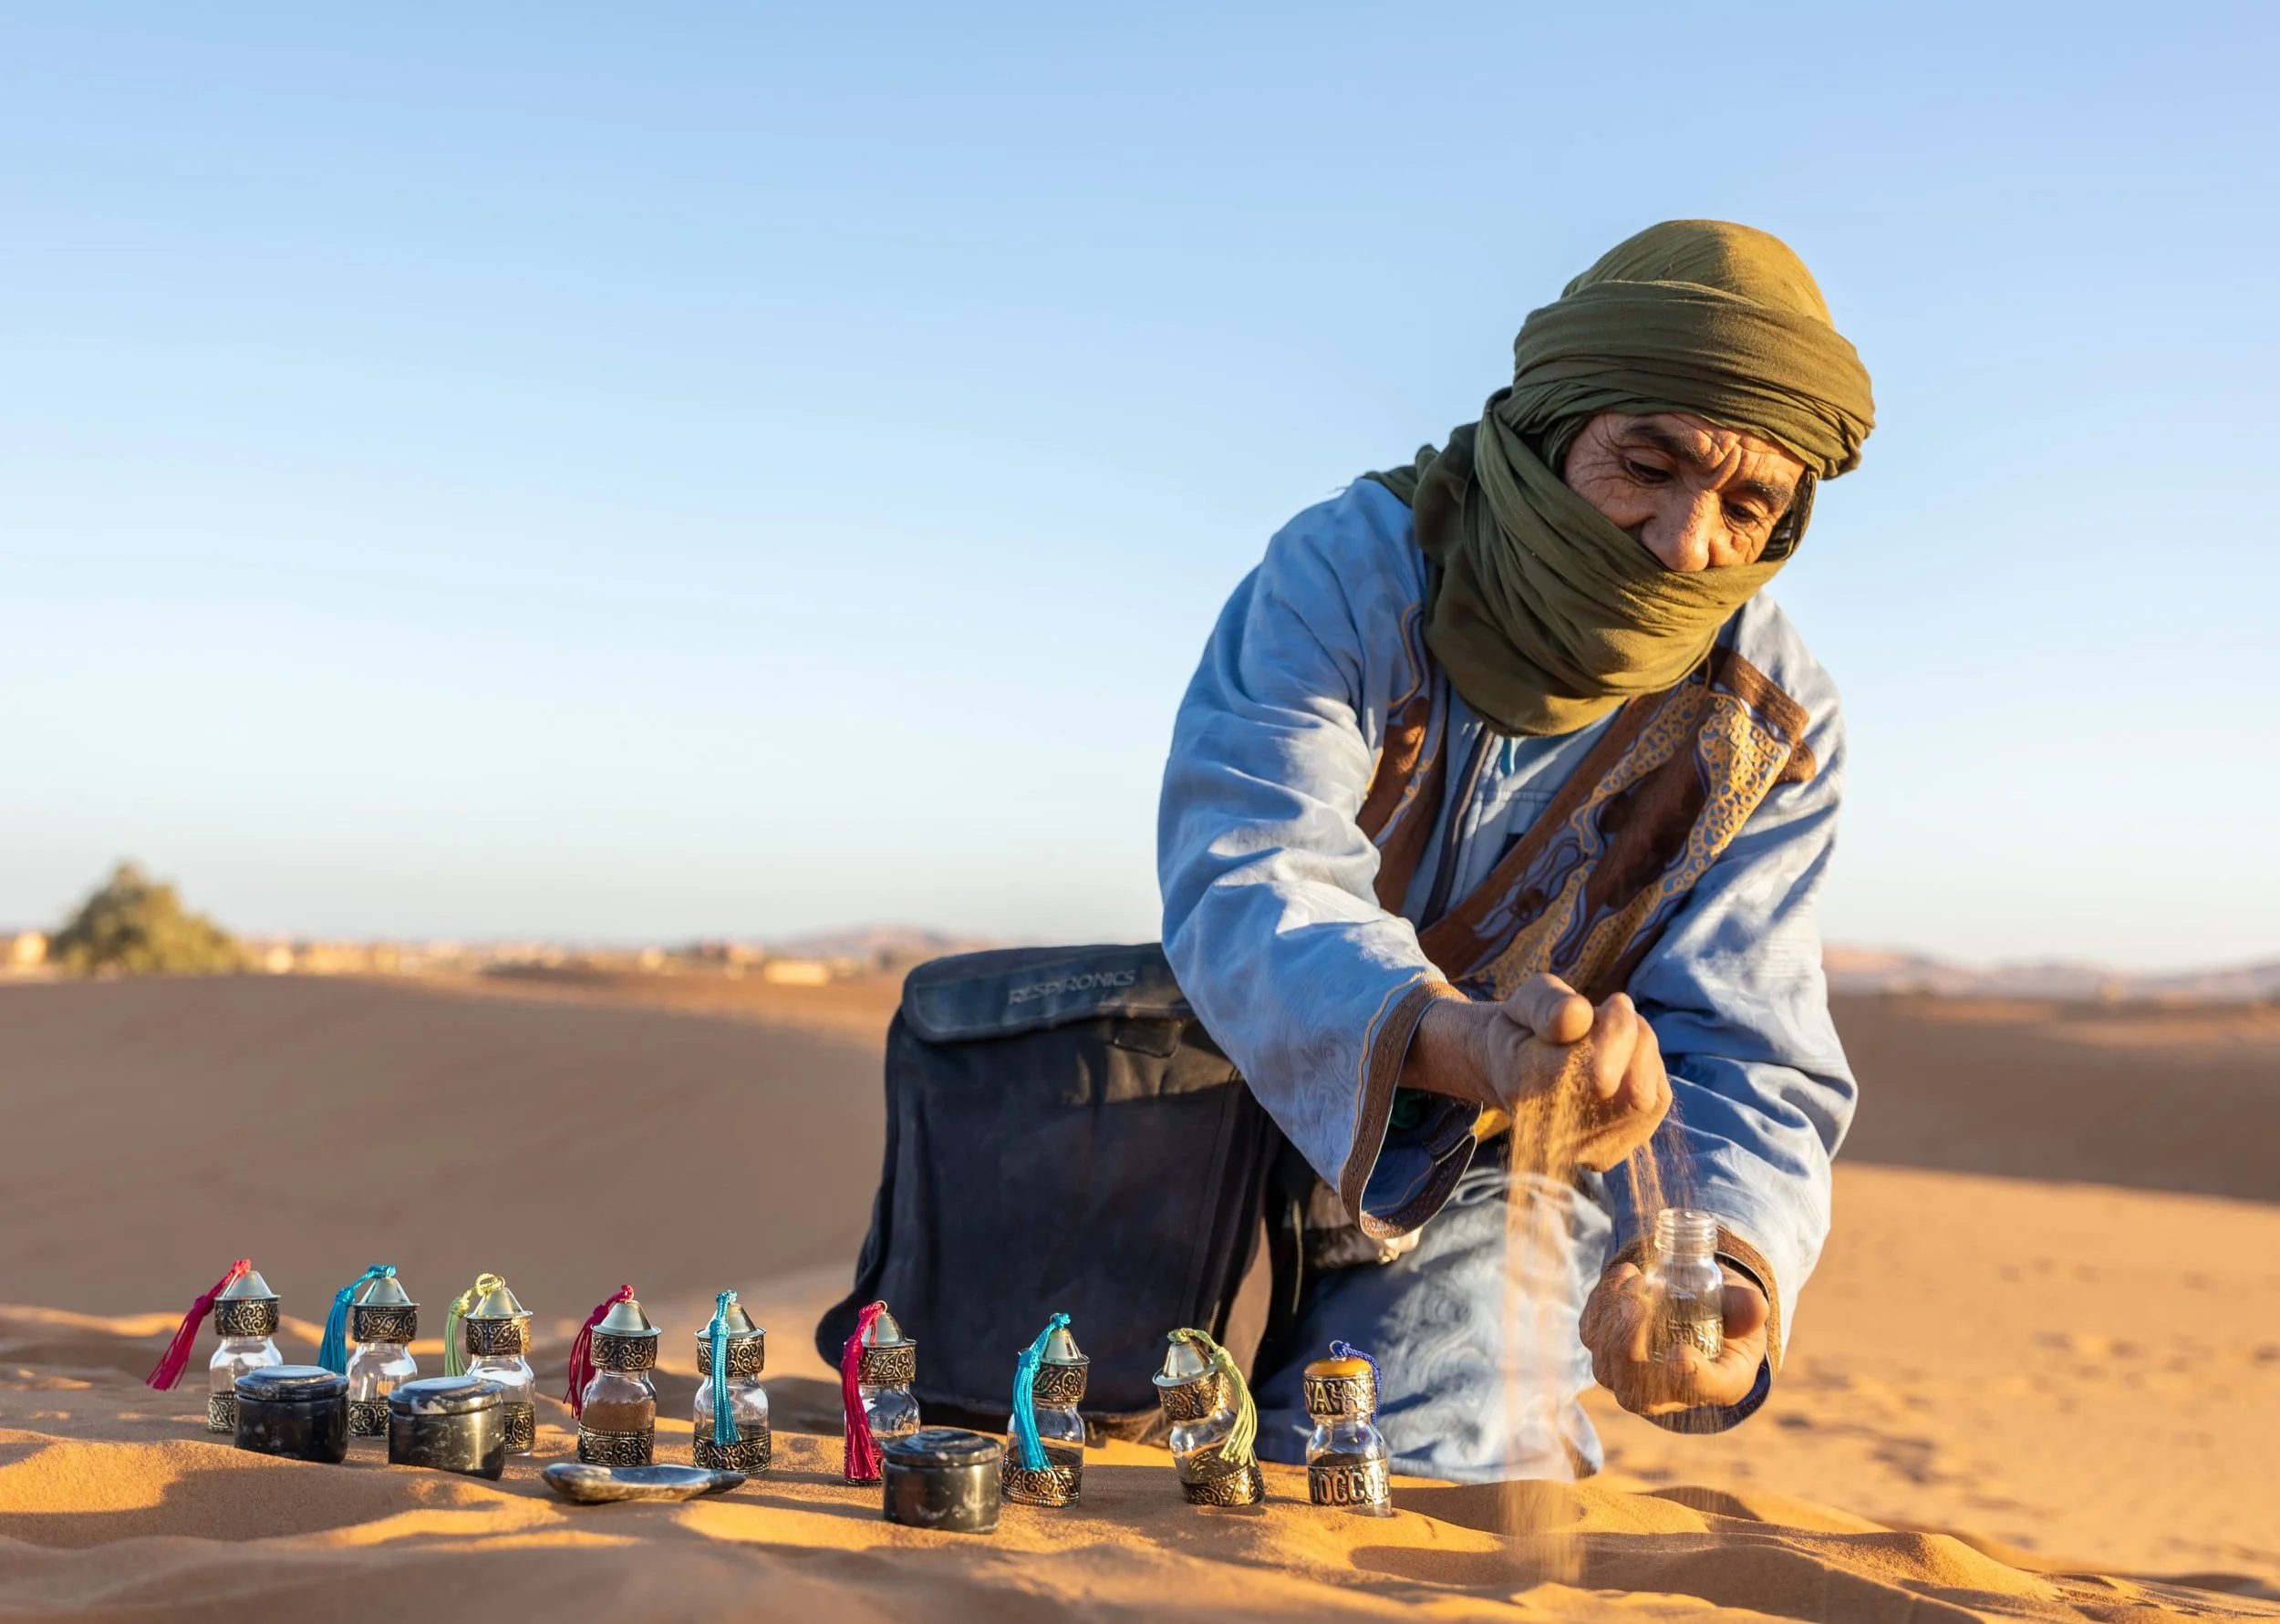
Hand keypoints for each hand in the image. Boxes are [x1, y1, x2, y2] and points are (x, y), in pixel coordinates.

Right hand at [1405, 974, 1670, 1171]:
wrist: (1512, 1072)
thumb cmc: (1524, 1030)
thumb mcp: (1525, 1002)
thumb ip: (1546, 1004)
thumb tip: (1578, 1014)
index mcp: (1525, 1091)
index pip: (1599, 1074)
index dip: (1618, 1027)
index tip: (1608, 1003)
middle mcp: (1554, 1137)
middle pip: (1636, 1094)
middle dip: (1635, 1042)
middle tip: (1612, 1018)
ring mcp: (1584, 1151)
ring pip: (1649, 1099)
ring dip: (1642, 1056)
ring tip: (1613, 1040)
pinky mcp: (1611, 1152)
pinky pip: (1655, 1103)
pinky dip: (1647, 1073)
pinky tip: (1622, 1061)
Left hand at [1580, 1259, 1768, 1415]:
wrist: (1696, 1306)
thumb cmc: (1727, 1315)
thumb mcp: (1744, 1311)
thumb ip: (1746, 1308)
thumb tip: (1754, 1306)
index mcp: (1716, 1385)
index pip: (1698, 1392)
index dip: (1688, 1379)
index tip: (1680, 1355)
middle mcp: (1668, 1392)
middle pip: (1635, 1389)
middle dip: (1631, 1344)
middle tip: (1641, 1301)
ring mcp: (1630, 1375)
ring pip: (1605, 1364)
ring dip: (1614, 1320)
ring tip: (1638, 1280)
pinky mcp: (1605, 1346)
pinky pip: (1592, 1333)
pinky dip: (1602, 1303)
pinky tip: (1627, 1273)